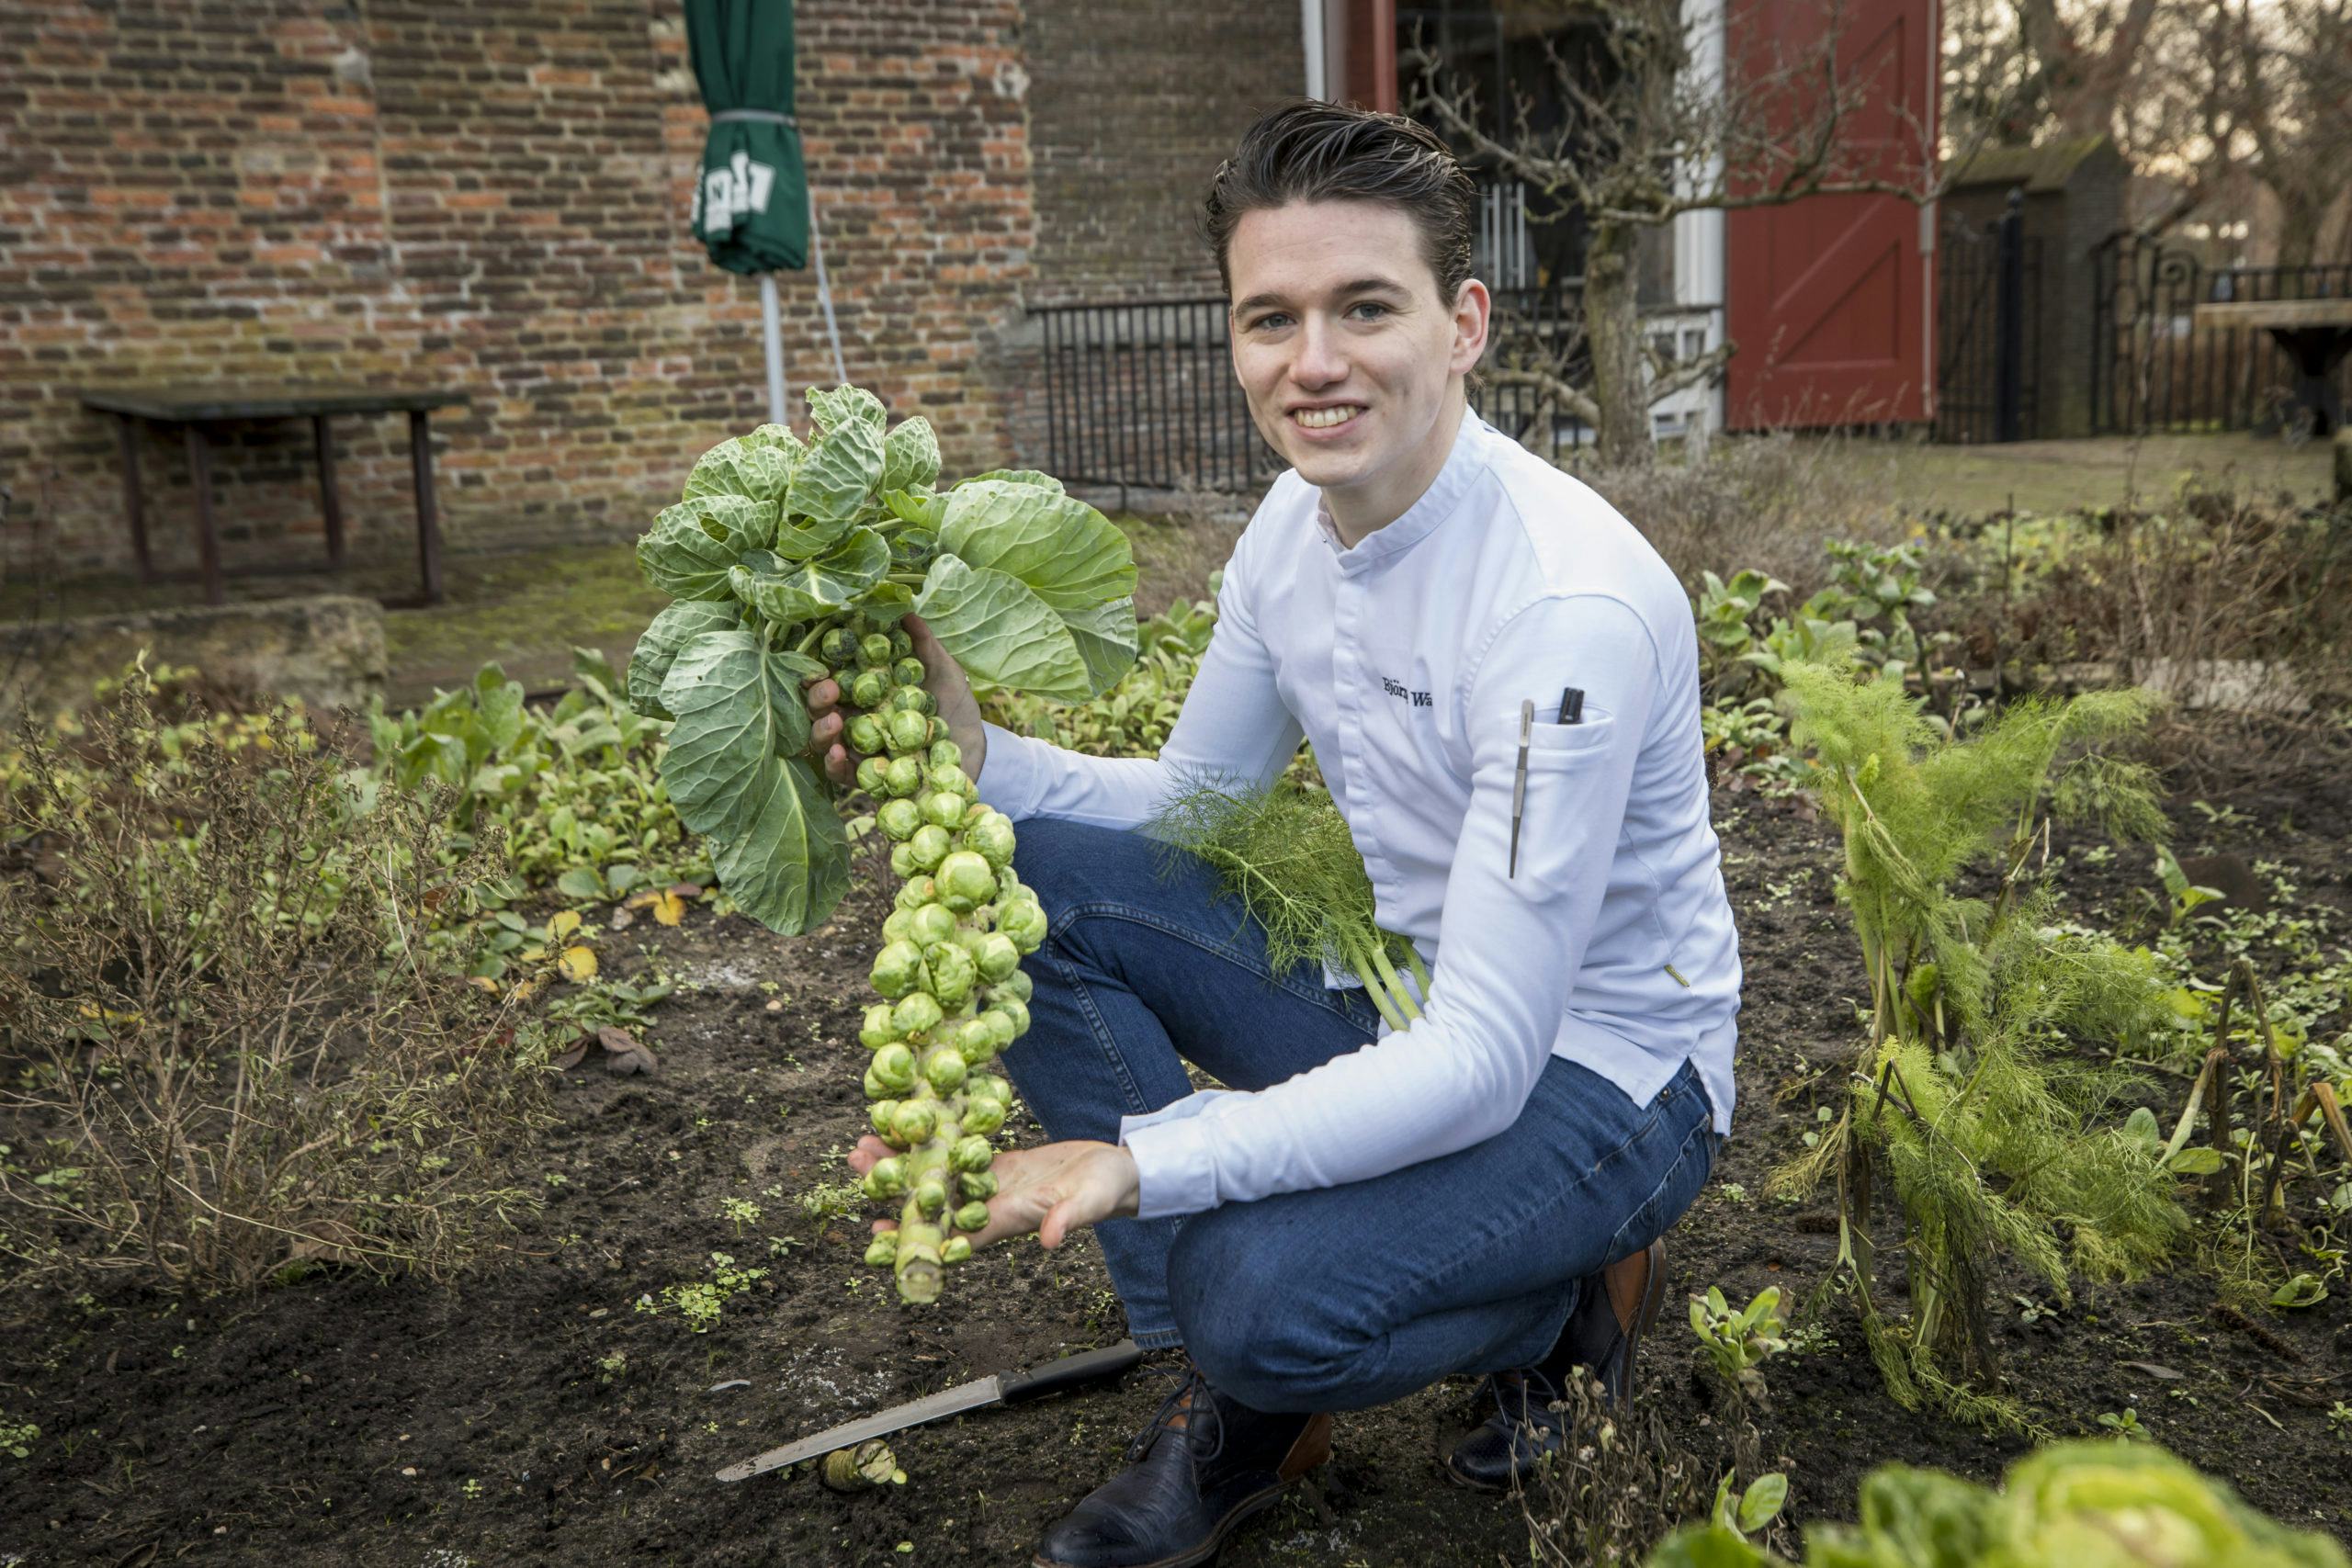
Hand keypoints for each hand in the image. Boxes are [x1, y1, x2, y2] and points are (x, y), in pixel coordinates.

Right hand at [804, 613, 985, 785]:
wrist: (977, 750)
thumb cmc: (956, 706)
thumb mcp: (945, 671)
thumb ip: (924, 645)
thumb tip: (905, 610)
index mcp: (868, 690)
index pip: (833, 678)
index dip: (819, 669)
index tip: (819, 660)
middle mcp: (857, 718)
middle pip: (822, 708)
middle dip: (816, 698)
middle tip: (827, 688)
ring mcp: (861, 749)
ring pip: (825, 741)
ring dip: (821, 730)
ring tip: (834, 720)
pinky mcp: (870, 778)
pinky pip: (843, 774)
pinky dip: (836, 765)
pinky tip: (839, 753)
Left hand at [847, 1135, 1138, 1249]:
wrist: (1119, 1173)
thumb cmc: (1107, 1191)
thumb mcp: (1090, 1204)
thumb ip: (1068, 1221)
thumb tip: (1049, 1240)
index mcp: (1007, 1220)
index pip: (952, 1236)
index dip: (914, 1236)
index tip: (877, 1232)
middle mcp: (990, 1207)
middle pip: (931, 1204)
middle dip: (892, 1189)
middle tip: (857, 1165)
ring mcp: (991, 1186)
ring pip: (936, 1179)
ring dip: (902, 1163)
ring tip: (865, 1142)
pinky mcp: (997, 1166)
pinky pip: (955, 1157)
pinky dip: (929, 1146)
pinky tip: (906, 1128)